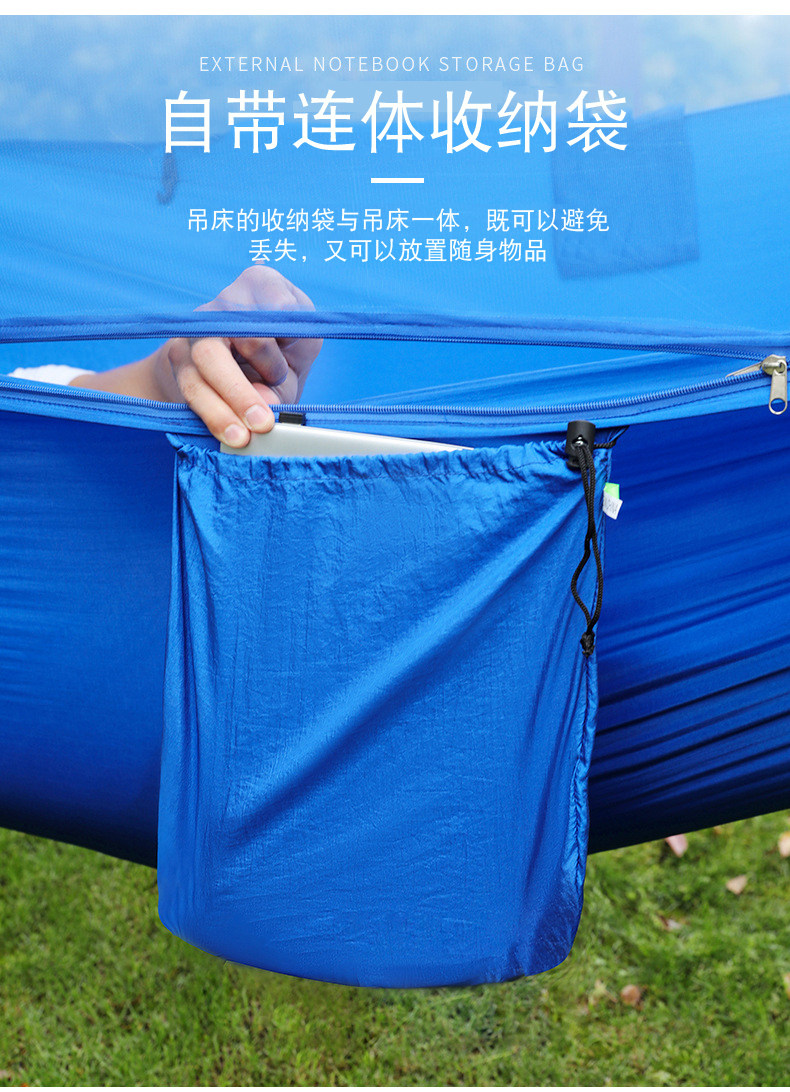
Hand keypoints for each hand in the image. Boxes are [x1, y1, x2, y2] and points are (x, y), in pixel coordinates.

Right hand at [159, 265, 321, 446]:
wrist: (242, 358)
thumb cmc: (283, 350)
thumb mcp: (299, 350)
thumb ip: (287, 373)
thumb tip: (264, 405)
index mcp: (263, 285)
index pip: (273, 300)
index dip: (281, 333)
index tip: (285, 360)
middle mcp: (227, 301)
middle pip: (228, 334)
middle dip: (244, 383)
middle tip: (263, 422)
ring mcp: (198, 327)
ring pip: (202, 365)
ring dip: (224, 406)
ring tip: (243, 437)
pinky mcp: (181, 357)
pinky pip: (192, 387)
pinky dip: (213, 414)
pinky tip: (230, 435)